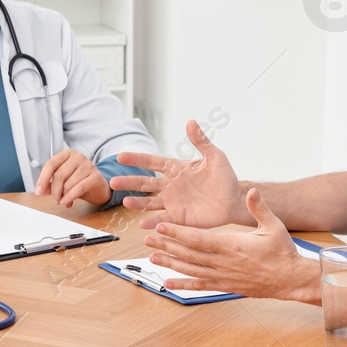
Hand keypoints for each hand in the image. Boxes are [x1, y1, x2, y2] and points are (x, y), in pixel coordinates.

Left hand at [34, 149, 111, 206]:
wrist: (99, 187)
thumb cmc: (80, 181)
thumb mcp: (63, 181)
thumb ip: (51, 184)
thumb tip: (40, 190)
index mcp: (67, 154)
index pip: (51, 164)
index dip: (42, 178)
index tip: (38, 191)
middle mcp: (78, 157)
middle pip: (58, 175)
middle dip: (54, 191)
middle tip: (55, 200)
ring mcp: (88, 165)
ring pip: (68, 184)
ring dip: (63, 196)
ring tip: (64, 201)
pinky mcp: (95, 176)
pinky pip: (79, 188)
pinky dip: (70, 197)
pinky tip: (67, 203)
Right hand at [110, 119, 245, 229]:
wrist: (233, 201)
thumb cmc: (225, 177)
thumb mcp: (215, 156)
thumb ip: (201, 141)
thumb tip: (191, 122)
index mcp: (176, 169)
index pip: (152, 162)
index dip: (137, 159)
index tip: (121, 156)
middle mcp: (170, 186)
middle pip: (145, 183)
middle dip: (129, 182)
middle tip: (113, 182)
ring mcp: (173, 202)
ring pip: (149, 202)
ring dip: (137, 203)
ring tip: (126, 202)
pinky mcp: (178, 217)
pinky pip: (162, 219)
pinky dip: (152, 222)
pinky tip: (143, 224)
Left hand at [144, 189, 316, 302]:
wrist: (291, 279)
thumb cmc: (283, 252)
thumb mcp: (274, 225)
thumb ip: (260, 208)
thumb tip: (252, 191)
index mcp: (232, 245)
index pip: (199, 238)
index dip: (178, 233)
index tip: (161, 227)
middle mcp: (224, 263)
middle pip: (189, 254)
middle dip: (167, 245)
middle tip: (147, 240)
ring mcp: (223, 276)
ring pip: (191, 269)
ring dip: (171, 263)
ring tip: (152, 257)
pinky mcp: (226, 287)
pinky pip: (201, 286)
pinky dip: (184, 285)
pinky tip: (169, 284)